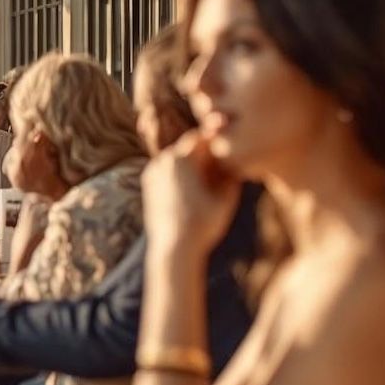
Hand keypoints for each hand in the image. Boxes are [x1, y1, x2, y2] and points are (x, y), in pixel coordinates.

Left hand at [143, 131, 242, 261]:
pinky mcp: (148, 183)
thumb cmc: (204, 223)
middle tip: (223, 163)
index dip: (217, 140)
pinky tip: (195, 188)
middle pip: (188, 146)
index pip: (202, 136)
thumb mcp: (227, 197)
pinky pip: (168, 169)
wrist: (174, 248)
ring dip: (193, 162)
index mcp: (182, 159)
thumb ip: (232, 171)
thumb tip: (236, 158)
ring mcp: (153, 171)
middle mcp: (163, 161)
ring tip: (210, 177)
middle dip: (205, 152)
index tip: (231, 147)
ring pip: (177, 157)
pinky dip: (181, 173)